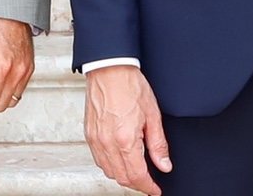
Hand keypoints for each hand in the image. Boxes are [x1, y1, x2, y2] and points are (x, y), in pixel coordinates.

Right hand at [84, 65, 171, 194]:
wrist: (109, 69)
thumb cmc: (130, 85)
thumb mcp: (153, 115)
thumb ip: (158, 144)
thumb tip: (164, 164)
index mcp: (125, 139)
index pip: (137, 175)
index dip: (148, 187)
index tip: (155, 190)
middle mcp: (107, 142)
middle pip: (121, 177)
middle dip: (136, 184)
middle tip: (148, 183)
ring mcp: (96, 139)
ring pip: (108, 171)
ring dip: (122, 176)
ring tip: (135, 172)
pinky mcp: (88, 134)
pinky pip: (98, 159)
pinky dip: (110, 165)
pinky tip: (119, 160)